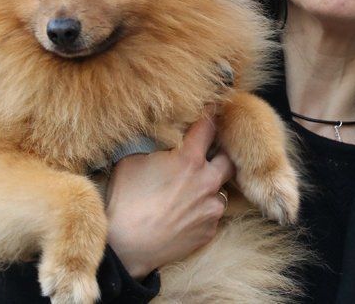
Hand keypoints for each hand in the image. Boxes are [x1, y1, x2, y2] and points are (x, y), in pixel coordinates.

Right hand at [105, 108, 234, 278]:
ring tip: (190, 193)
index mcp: (189, 160)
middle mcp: (207, 181)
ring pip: (221, 190)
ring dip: (209, 188)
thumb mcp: (132, 162)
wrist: (126, 246)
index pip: (208, 127)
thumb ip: (154, 147)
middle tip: (208, 156)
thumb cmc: (125, 201)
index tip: (211, 109)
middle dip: (220, 155)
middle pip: (229, 159)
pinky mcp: (210, 230)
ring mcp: (211, 208)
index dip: (209, 116)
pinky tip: (184, 215)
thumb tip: (160, 139)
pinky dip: (203, 212)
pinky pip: (213, 215)